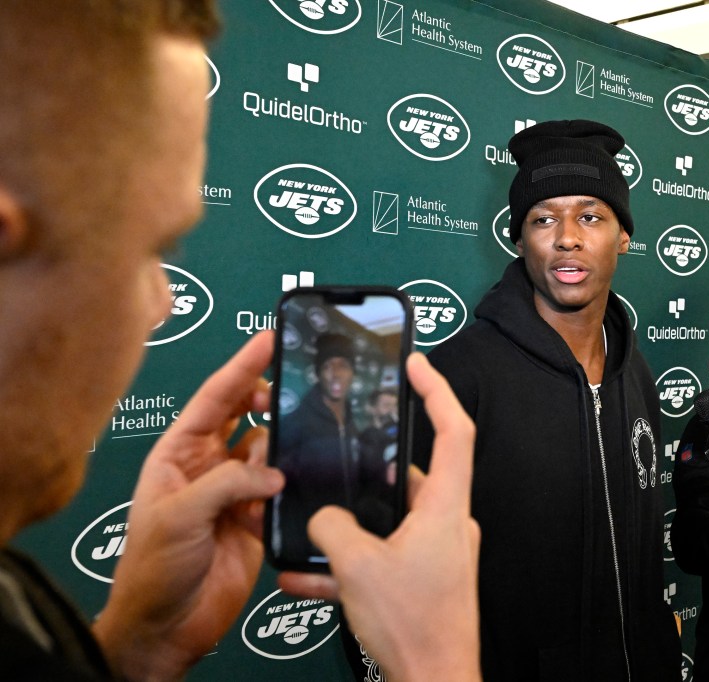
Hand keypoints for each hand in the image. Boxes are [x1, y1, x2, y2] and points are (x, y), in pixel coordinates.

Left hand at [93, 332, 284, 680]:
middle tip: (291, 390)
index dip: (241, 367)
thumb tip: (274, 473)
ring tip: (281, 466)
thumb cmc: (151, 569)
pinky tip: (282, 501)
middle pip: (246, 416)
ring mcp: (236, 492)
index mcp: (178, 454)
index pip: (215, 399)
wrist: (167, 626)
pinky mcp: (259, 519)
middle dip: (268, 399)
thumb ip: (228, 482)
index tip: (267, 340)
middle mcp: (209, 466)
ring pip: (271, 452)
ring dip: (281, 452)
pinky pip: (283, 491)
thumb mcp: (179, 513)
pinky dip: (289, 491)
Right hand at [279, 352, 481, 681]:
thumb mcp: (358, 566)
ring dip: (349, 523)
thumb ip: (333, 526)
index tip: (416, 364)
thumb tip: (323, 515)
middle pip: (410, 474)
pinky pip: (383, 556)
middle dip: (369, 467)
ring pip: (389, 519)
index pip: (455, 431)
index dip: (437, 391)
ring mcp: (438, 553)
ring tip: (307, 523)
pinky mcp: (424, 581)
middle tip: (339, 451)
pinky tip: (305, 576)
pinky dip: (350, 561)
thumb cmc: (412, 624)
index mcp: (445, 506)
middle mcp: (447, 523)